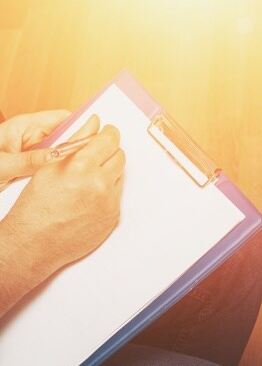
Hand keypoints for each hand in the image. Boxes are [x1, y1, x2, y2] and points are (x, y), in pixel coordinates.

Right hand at [0, 114, 125, 305]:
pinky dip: (107, 192)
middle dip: (110, 152)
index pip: (109, 140)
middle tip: (97, 155)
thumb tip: (93, 123)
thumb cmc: (36, 206)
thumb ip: (75, 142)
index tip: (108, 132)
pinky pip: (118, 195)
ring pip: (120, 175)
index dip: (109, 133)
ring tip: (88, 180)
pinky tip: (89, 197)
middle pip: (120, 156)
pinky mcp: (114, 216)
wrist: (36, 242)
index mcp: (82, 167)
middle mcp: (100, 184)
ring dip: (109, 172)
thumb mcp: (50, 167)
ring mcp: (110, 202)